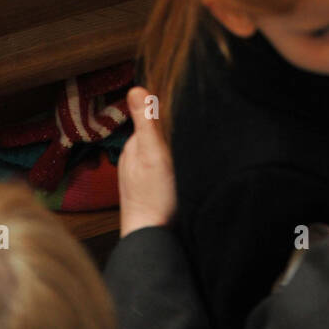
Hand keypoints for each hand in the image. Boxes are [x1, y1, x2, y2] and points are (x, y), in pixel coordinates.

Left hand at [117, 86, 177, 235]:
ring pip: (161, 153)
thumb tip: (136, 88)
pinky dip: (173, 167)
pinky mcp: (152, 192)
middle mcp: (134, 158)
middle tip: (194, 135)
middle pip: (157, 134)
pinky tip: (182, 173)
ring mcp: (141, 177)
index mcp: (134, 145)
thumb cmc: (155, 198)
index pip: (154, 117)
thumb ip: (146, 123)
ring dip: (173, 151)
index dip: (171, 112)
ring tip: (189, 153)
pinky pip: (163, 170)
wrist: (153, 240)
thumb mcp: (154, 154)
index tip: (188, 112)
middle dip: (173, 131)